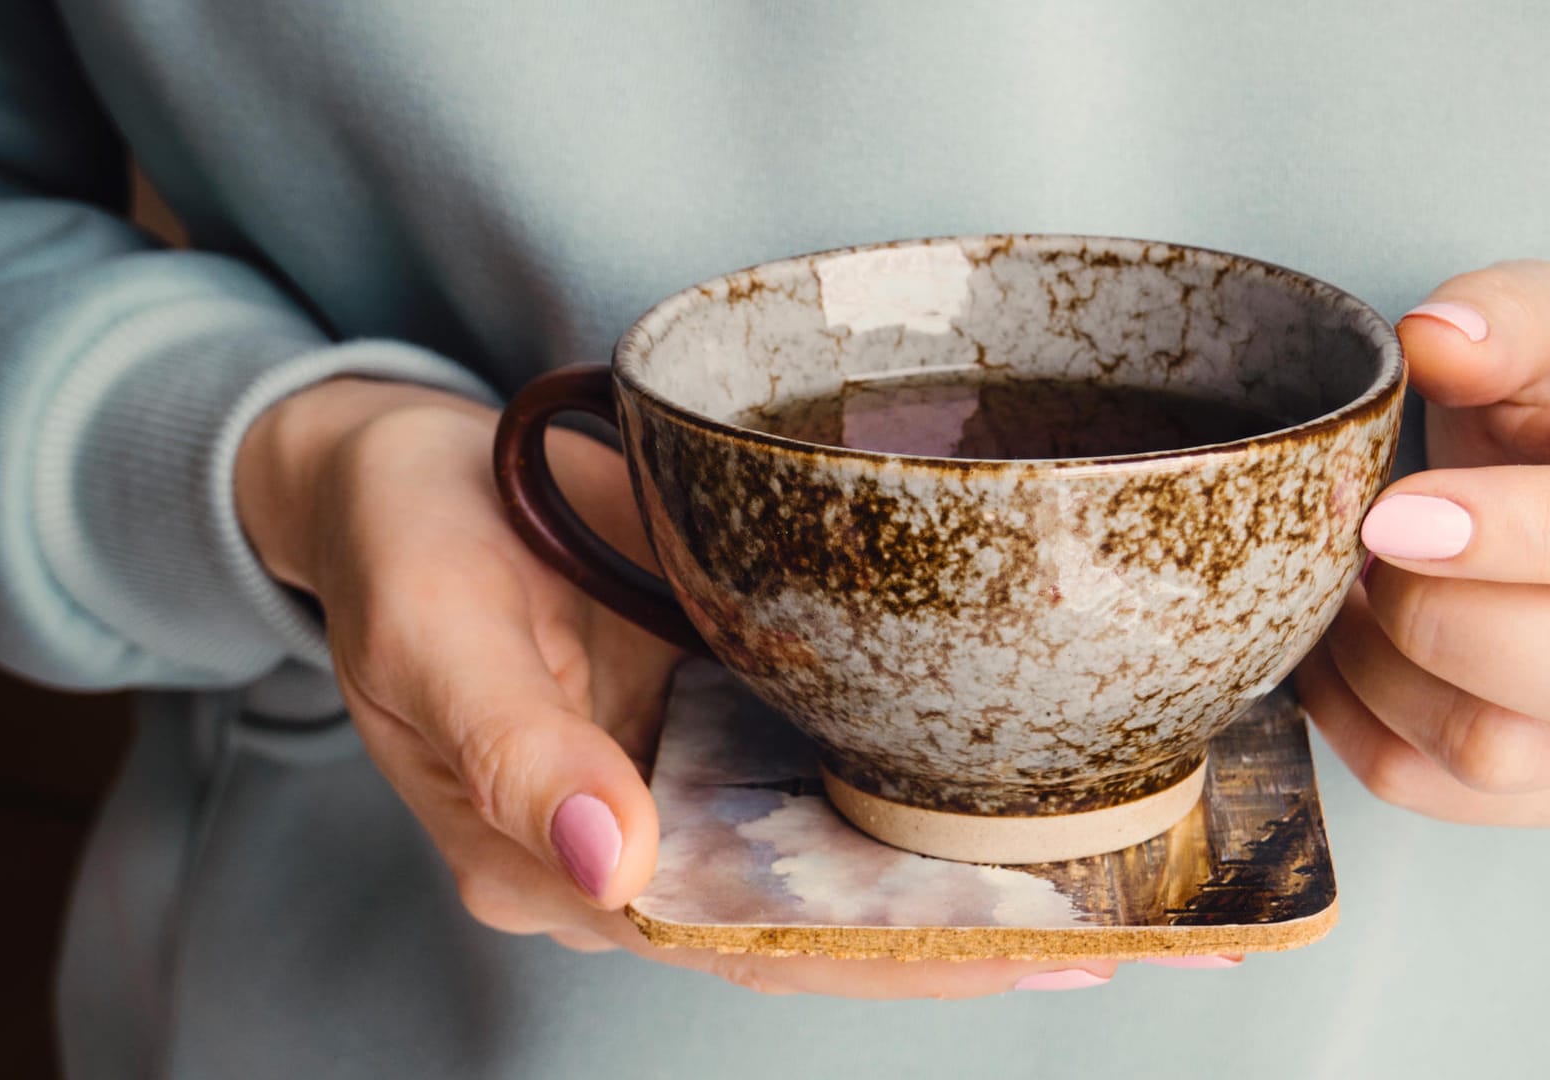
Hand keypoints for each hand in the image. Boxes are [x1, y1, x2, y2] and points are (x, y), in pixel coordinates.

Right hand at [234, 378, 1125, 995]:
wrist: (405, 464)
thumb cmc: (403, 544)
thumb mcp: (435, 638)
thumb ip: (519, 755)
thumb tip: (618, 866)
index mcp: (572, 863)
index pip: (750, 941)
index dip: (888, 957)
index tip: (1024, 952)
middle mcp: (659, 837)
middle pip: (831, 917)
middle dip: (982, 932)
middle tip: (1146, 928)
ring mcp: (705, 770)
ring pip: (855, 849)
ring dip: (986, 864)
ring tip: (1139, 870)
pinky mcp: (737, 697)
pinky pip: (848, 754)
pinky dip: (942, 773)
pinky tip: (1045, 770)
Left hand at [1294, 261, 1549, 826]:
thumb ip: (1505, 314)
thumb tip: (1431, 339)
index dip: (1531, 530)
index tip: (1393, 512)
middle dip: (1445, 621)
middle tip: (1372, 552)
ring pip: (1508, 757)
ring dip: (1382, 675)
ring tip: (1350, 593)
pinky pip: (1447, 798)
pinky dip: (1359, 727)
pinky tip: (1344, 652)